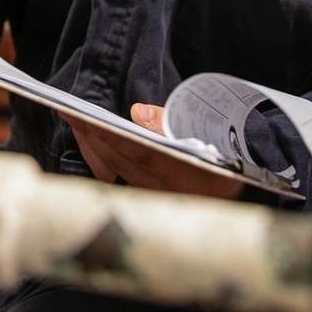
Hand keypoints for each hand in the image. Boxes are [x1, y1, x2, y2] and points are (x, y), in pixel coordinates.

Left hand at [63, 102, 241, 198]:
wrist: (242, 194)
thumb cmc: (227, 159)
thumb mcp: (211, 136)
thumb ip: (172, 123)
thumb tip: (138, 112)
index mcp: (187, 175)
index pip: (142, 153)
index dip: (112, 137)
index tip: (85, 120)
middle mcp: (167, 192)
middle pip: (118, 163)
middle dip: (91, 136)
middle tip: (68, 111)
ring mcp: (154, 199)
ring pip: (111, 173)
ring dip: (90, 147)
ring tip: (74, 122)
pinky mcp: (147, 199)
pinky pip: (114, 179)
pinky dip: (97, 159)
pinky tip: (89, 142)